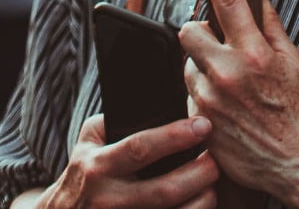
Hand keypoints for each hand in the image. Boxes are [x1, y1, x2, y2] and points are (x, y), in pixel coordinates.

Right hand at [43, 113, 215, 208]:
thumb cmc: (82, 175)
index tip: (203, 126)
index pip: (140, 148)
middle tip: (216, 160)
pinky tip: (199, 206)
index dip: (175, 136)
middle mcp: (108, 200)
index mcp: (97, 167)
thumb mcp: (87, 144)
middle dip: (198, 174)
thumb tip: (152, 101)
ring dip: (200, 203)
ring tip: (213, 187)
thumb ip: (113, 122)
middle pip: (164, 191)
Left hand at [179, 0, 298, 204]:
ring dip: (200, 69)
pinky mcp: (200, 124)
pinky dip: (201, 98)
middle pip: (188, 31)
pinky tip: (225, 109)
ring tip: (228, 87)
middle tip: (217, 47)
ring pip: (186, 66)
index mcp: (255, 51)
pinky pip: (188, 98)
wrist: (298, 163)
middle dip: (198, 34)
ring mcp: (211, 100)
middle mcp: (229, 73)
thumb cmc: (298, 109)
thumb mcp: (292, 59)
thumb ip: (269, 21)